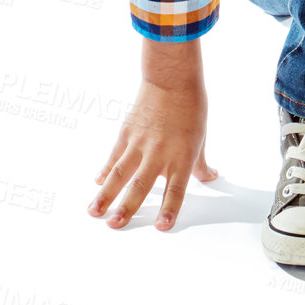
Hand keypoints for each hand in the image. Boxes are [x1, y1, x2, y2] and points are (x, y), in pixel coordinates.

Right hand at [88, 77, 217, 231]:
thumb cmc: (190, 106)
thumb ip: (200, 163)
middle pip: (140, 186)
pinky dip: (106, 170)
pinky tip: (98, 182)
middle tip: (114, 225)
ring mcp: (140, 143)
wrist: (171, 78)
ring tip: (94, 211)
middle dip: (126, 208)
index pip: (176, 189)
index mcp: (182, 156)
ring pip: (120, 173)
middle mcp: (160, 153)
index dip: (169, 209)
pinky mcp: (127, 132)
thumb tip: (210, 176)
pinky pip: (114, 156)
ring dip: (106, 194)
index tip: (161, 227)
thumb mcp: (201, 137)